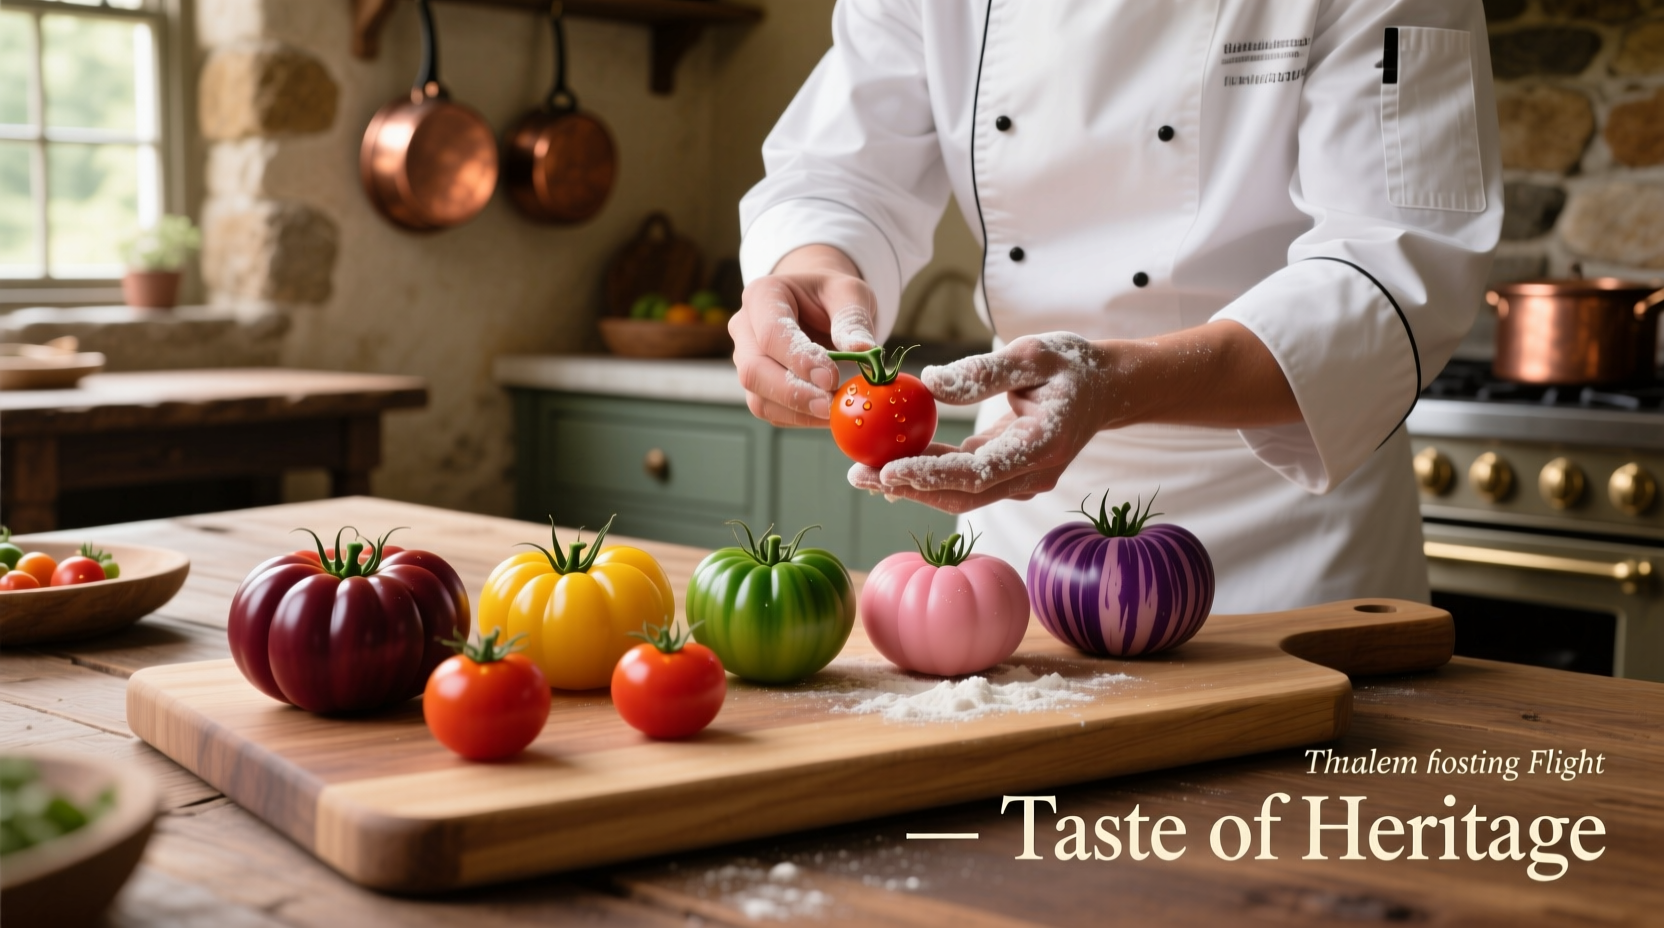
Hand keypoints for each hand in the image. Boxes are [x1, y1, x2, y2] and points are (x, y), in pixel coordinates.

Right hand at [730, 245, 879, 426]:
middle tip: (830, 405)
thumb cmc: (831, 296)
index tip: (831, 377)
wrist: (817, 306)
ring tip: (835, 412)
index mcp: (762, 295)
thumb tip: (864, 349)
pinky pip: (771, 411)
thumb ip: (853, 319)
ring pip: (758, 397)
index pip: (772, 332)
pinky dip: (800, 419)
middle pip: (754, 370)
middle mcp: (744, 328)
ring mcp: (746, 360)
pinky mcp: (757, 386)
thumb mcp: (849, 293)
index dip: (799, 359)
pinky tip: (828, 416)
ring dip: (798, 412)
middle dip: (793, 393)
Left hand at [848, 333, 1117, 512]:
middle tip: (856, 475)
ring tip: (862, 472)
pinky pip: (964, 480)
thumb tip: (929, 384)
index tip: (887, 469)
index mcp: (1041, 446)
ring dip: (911, 485)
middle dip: (907, 487)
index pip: (976, 472)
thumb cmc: (1071, 365)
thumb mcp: (1032, 354)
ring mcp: (1021, 481)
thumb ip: (983, 372)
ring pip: (959, 494)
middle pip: (961, 494)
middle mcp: (1032, 474)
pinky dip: (928, 473)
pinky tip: (892, 463)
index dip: (930, 474)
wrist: (1106, 389)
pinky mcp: (1008, 474)